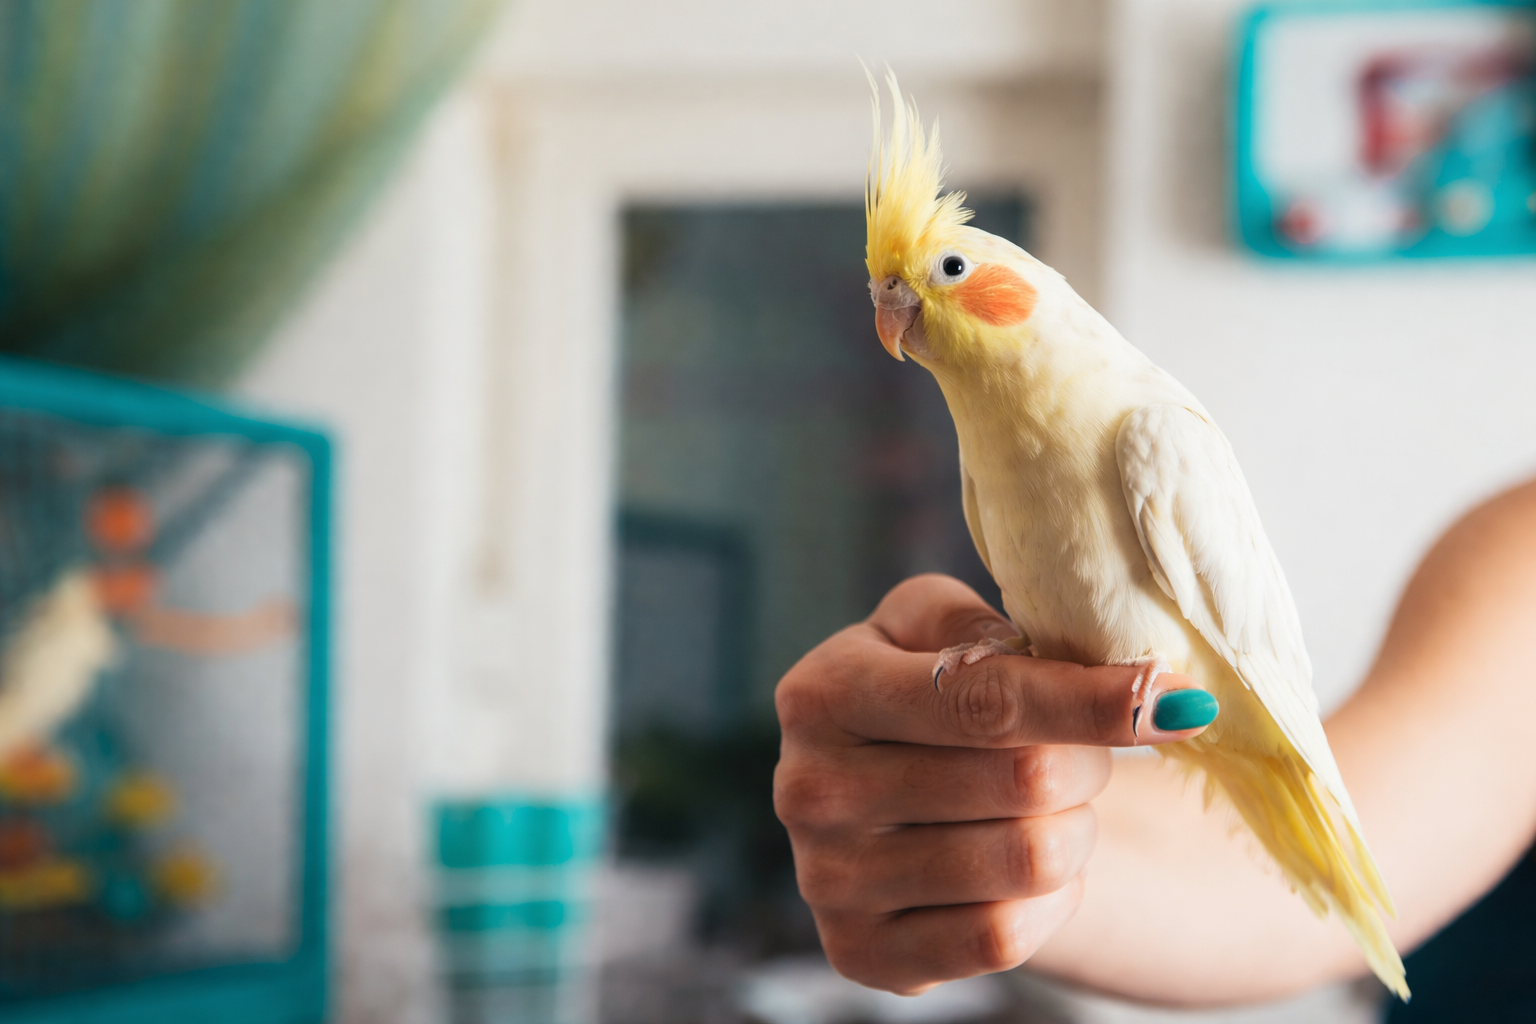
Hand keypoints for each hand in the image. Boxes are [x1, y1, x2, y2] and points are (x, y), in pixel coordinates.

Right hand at [773, 574, 1213, 993]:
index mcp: (824, 691)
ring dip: (1074, 831)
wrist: (883, 800)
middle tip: (1082, 753)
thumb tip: (1119, 679)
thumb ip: (994, 626)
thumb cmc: (925, 695)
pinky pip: (1005, 938)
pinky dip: (1049, 901)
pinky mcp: (862, 954)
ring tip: (1051, 808)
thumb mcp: (932, 627)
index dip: (1092, 701)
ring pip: (1028, 861)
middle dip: (1088, 763)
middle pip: (1024, 780)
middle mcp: (810, 788)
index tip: (1176, 699)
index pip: (984, 699)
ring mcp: (828, 880)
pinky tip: (1033, 873)